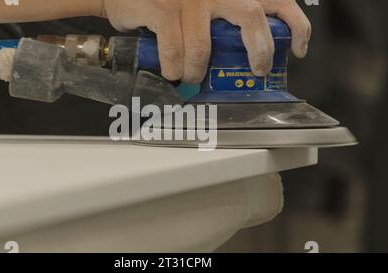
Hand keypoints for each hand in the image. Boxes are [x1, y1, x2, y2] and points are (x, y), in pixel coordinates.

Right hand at [101, 0, 310, 83]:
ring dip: (196, 71)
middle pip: (251, 15)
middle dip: (259, 51)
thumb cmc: (168, 2)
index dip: (295, 25)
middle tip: (257, 71)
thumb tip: (246, 54)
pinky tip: (171, 71)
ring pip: (202, 47)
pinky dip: (172, 67)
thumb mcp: (202, 5)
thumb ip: (225, 19)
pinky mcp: (163, 8)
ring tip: (189, 77)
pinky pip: (173, 49)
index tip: (298, 50)